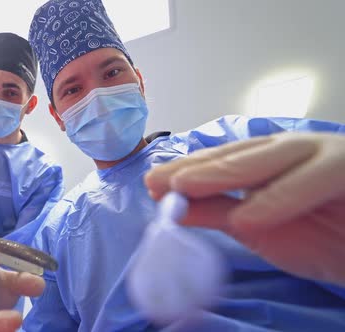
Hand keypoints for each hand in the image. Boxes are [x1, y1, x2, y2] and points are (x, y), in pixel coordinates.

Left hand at [145, 132, 344, 285]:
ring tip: (186, 187)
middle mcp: (290, 150)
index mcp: (267, 160)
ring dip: (227, 172)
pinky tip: (247, 217)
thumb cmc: (317, 235)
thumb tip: (171, 206)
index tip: (151, 184)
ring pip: (271, 157)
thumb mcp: (256, 226)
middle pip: (240, 155)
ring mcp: (320, 155)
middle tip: (158, 181)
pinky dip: (280, 199)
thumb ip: (217, 212)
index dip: (187, 170)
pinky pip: (315, 180)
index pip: (221, 160)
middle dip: (198, 168)